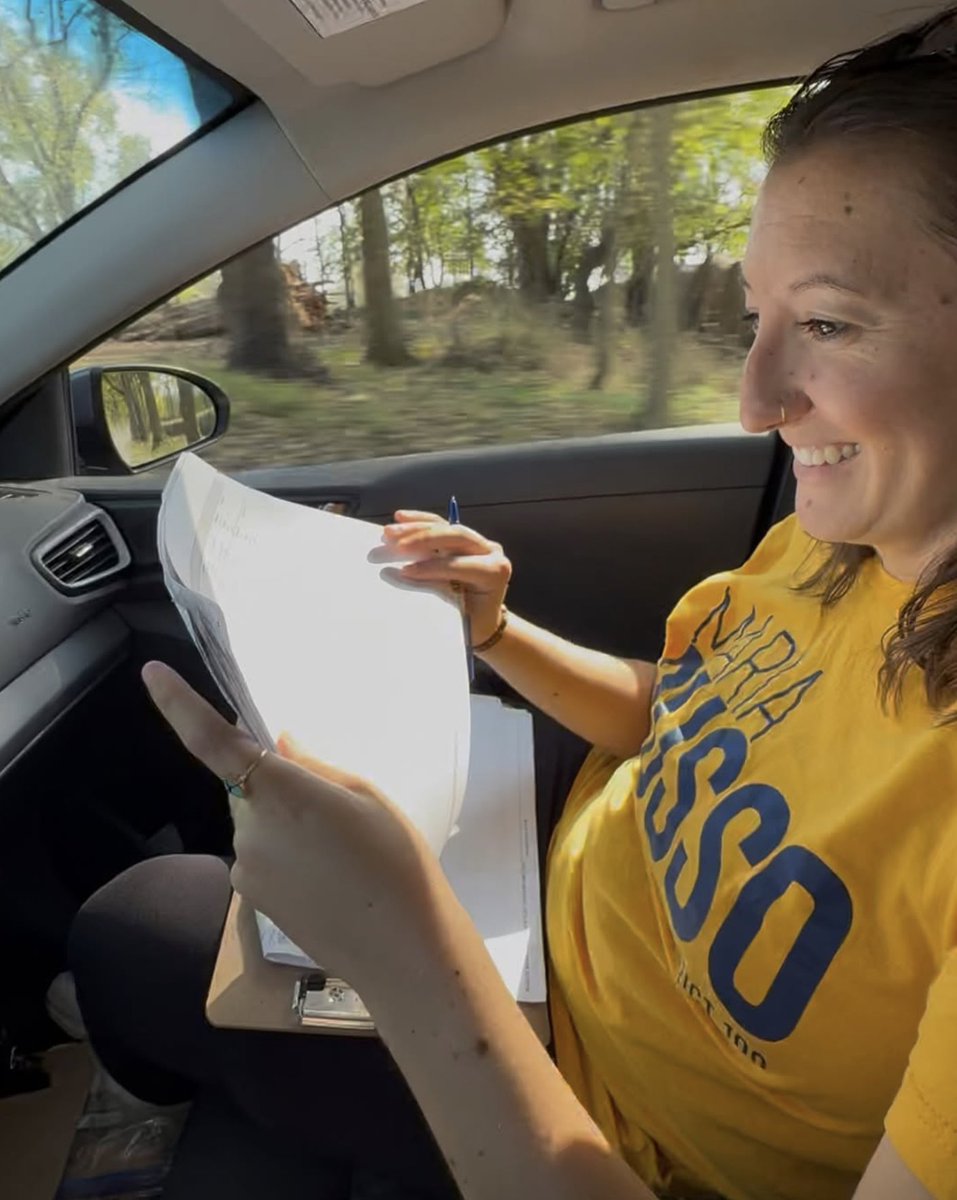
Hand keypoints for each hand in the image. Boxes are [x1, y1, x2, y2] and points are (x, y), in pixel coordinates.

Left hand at [141, 661, 442, 989]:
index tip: (150, 673)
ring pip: (256, 824)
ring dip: (282, 825)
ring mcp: (246, 868)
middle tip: (334, 811)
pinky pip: (259, 858)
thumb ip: (314, 767)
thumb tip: (280, 746)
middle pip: (247, 786)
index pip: (215, 742)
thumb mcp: (368, 797)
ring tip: (339, 854)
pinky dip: (284, 857)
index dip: (179, 707)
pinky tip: (326, 880)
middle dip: (277, 787)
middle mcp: (251, 828)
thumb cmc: (396, 862)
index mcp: (282, 792)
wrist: (401, 948)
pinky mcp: (250, 899)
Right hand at [381, 509, 510, 645]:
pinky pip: (440, 524)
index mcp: (495, 572)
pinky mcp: (463, 538)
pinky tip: (400, 517)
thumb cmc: (471, 622)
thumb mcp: (458, 614)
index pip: (461, 564)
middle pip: (457, 536)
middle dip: (423, 540)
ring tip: (389, 532)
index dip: (432, 567)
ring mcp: (477, 542)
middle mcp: (490, 552)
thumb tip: (402, 576)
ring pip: (445, 527)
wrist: (483, 620)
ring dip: (415, 528)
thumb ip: (435, 592)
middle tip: (395, 546)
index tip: (406, 571)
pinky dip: (419, 521)